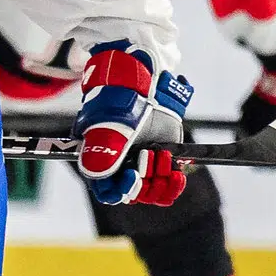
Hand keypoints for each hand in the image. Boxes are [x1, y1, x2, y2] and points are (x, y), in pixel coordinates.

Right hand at [73, 39, 191, 206]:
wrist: (142, 80)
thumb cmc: (117, 99)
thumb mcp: (109, 123)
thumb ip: (103, 150)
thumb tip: (97, 176)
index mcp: (102, 161)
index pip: (108, 191)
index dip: (120, 190)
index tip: (133, 177)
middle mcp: (122, 166)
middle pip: (133, 194)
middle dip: (144, 182)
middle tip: (149, 158)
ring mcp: (143, 162)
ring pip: (152, 191)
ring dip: (160, 180)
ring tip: (162, 156)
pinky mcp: (162, 156)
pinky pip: (169, 182)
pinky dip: (174, 183)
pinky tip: (178, 175)